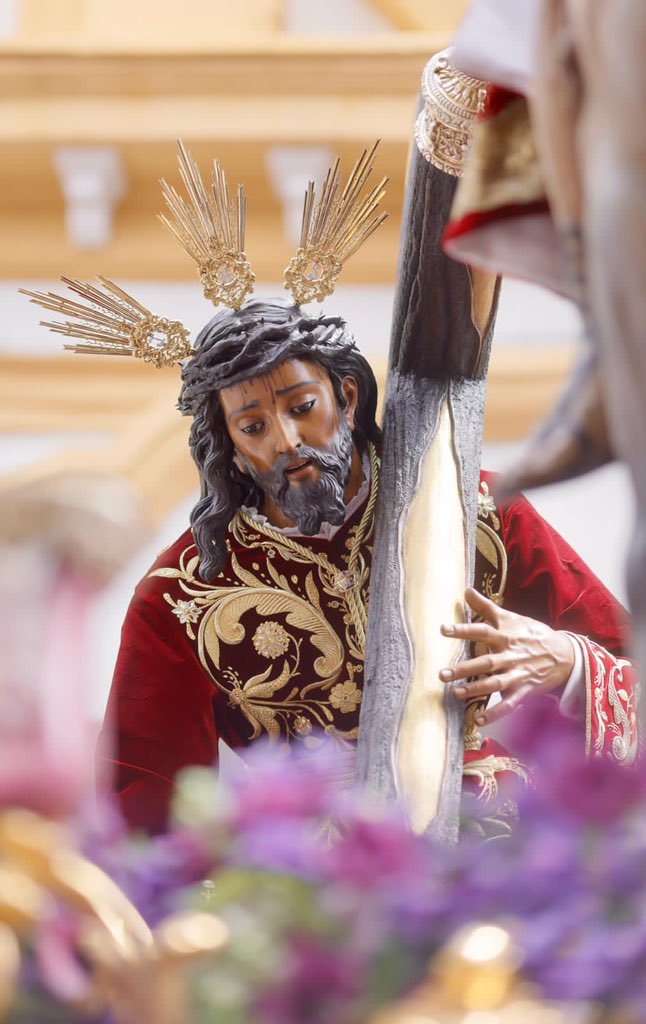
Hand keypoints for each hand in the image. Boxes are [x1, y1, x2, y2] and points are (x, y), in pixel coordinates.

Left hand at [439, 587, 574, 725]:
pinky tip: (479, 720)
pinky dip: (495, 713)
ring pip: (495, 684)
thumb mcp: (511, 617)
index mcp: (505, 636)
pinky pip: (509, 704)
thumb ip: (486, 606)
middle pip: (485, 662)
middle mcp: (510, 656)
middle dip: (463, 669)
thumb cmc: (532, 634)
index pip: (481, 631)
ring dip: (475, 690)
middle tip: (441, 674)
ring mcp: (518, 674)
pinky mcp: (525, 690)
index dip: (463, 630)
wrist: (564, 654)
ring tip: (456, 694)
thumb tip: (466, 589)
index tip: (443, 630)